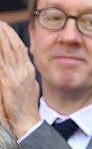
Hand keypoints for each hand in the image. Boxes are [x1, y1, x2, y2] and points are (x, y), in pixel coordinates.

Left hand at [0, 21, 39, 137]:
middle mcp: (23, 72)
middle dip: (5, 33)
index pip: (21, 49)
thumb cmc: (27, 107)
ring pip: (7, 52)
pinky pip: (0, 64)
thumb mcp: (31, 86)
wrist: (28, 122)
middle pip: (13, 47)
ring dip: (1, 39)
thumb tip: (24, 60)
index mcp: (29, 72)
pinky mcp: (7, 83)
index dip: (12, 36)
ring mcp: (16, 77)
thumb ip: (26, 72)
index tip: (5, 26)